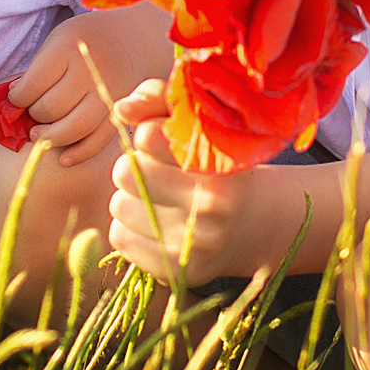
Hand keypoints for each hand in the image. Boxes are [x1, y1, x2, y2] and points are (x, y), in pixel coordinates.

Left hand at [5, 31, 125, 172]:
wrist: (131, 38)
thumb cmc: (84, 41)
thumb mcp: (56, 41)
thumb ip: (36, 71)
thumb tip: (12, 104)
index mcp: (69, 48)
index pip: (34, 84)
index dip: (17, 98)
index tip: (15, 99)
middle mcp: (91, 71)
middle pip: (52, 108)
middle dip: (34, 116)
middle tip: (31, 115)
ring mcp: (109, 93)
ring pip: (74, 128)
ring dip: (51, 137)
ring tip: (39, 135)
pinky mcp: (122, 112)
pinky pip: (99, 140)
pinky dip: (80, 153)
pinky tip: (64, 159)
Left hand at [105, 91, 265, 287]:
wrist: (251, 226)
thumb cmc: (214, 165)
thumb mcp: (198, 124)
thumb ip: (158, 101)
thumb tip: (121, 109)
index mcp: (221, 160)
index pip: (148, 135)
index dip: (148, 135)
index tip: (166, 143)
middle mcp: (213, 202)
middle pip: (126, 171)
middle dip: (134, 168)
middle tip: (157, 173)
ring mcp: (195, 241)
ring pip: (118, 205)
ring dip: (130, 199)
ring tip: (159, 201)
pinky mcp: (177, 269)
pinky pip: (119, 237)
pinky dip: (129, 228)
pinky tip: (155, 225)